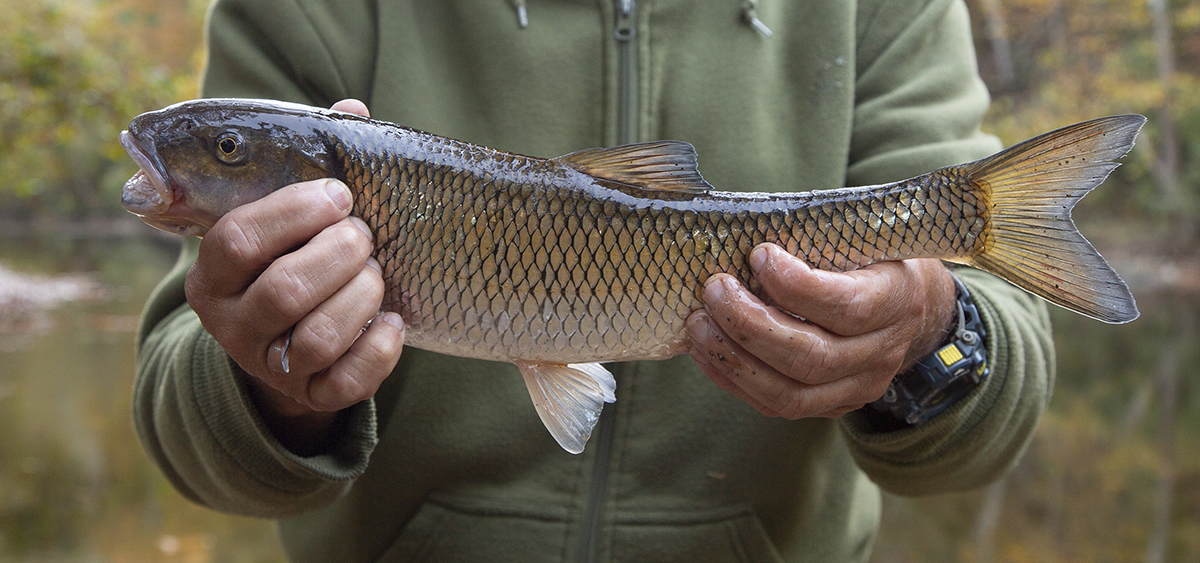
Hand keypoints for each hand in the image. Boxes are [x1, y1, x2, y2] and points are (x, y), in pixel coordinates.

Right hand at [184, 99, 404, 453]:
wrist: (284, 346)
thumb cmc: (290, 260)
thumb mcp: (286, 219)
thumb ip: (313, 165)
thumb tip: (351, 111)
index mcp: (213, 273)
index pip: (239, 238)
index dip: (295, 211)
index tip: (339, 194)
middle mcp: (231, 324)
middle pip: (284, 290)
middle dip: (339, 253)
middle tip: (364, 236)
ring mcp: (268, 365)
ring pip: (318, 336)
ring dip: (362, 296)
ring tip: (376, 274)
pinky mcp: (309, 396)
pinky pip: (346, 383)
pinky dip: (379, 349)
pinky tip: (393, 320)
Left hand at [687, 243, 955, 418]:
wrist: (902, 305)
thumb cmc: (867, 258)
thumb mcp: (858, 237)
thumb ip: (814, 239)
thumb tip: (741, 232)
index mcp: (897, 300)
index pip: (849, 307)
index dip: (797, 286)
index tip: (759, 254)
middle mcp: (882, 353)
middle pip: (813, 357)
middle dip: (750, 325)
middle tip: (713, 290)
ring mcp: (857, 388)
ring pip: (790, 394)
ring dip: (733, 359)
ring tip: (698, 324)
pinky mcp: (829, 407)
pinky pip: (775, 406)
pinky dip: (732, 379)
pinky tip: (705, 349)